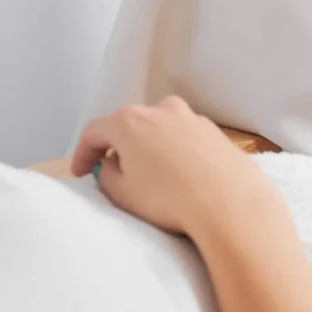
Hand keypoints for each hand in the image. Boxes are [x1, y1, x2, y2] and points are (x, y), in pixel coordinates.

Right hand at [72, 97, 270, 237]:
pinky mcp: (215, 132)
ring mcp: (192, 117)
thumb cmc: (169, 197)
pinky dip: (174, 152)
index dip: (82, 154)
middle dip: (117, 148)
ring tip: (148, 175)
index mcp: (130, 120)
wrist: (230, 202)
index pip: (94, 132)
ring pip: (159, 130)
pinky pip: (184, 139)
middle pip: (129, 126)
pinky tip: (178, 175)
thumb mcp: (121, 191)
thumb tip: (113, 163)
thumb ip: (106, 173)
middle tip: (111, 172)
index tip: (81, 173)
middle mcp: (161, 109)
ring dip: (148, 148)